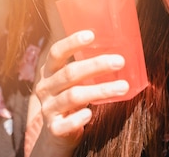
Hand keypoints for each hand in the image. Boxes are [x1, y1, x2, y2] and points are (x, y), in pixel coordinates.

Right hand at [31, 30, 129, 156]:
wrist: (56, 135)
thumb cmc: (72, 99)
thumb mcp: (73, 81)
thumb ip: (87, 69)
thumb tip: (120, 52)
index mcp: (49, 72)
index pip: (56, 53)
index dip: (71, 42)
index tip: (91, 35)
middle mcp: (45, 88)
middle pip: (69, 73)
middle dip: (96, 65)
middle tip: (120, 61)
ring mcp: (48, 108)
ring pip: (73, 96)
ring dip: (100, 90)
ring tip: (123, 87)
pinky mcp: (53, 129)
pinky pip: (66, 123)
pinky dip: (79, 118)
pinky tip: (91, 113)